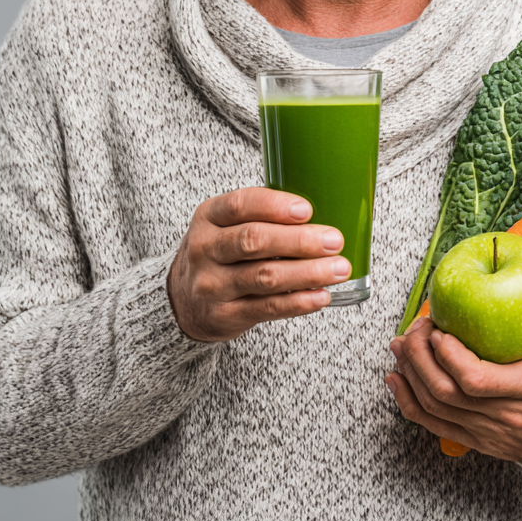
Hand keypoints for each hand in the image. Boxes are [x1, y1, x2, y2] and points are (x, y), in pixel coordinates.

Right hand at [166, 187, 350, 340]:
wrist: (182, 300)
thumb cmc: (219, 252)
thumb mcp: (225, 224)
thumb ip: (261, 216)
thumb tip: (323, 212)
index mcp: (208, 216)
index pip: (240, 205)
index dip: (275, 206)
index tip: (307, 210)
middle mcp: (205, 249)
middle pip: (254, 241)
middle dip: (300, 240)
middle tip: (334, 240)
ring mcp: (212, 285)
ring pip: (265, 276)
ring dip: (308, 272)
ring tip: (338, 269)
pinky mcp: (224, 315)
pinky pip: (267, 308)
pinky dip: (299, 302)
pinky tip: (321, 295)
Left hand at [386, 276, 521, 468]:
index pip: (477, 380)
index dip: (449, 355)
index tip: (438, 328)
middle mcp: (507, 416)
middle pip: (446, 393)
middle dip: (419, 357)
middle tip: (414, 328)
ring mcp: (491, 433)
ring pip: (436, 409)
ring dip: (410, 375)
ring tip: (400, 345)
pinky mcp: (482, 442)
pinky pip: (436, 427)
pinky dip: (410, 404)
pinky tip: (396, 380)